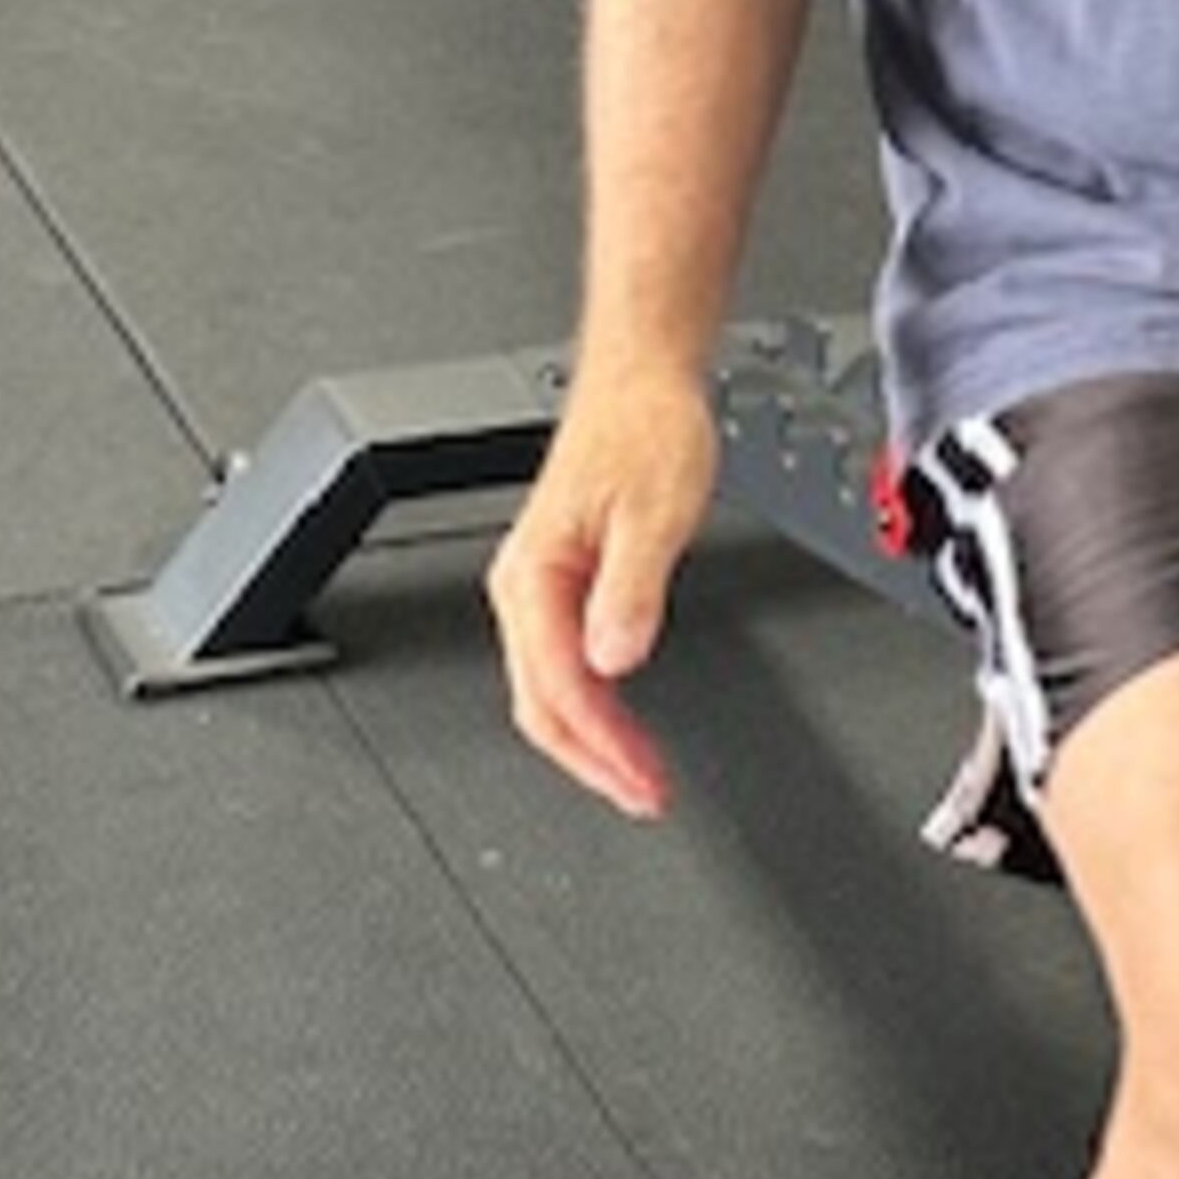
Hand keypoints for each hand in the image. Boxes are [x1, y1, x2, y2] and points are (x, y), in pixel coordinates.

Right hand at [484, 363, 724, 818]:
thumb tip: (616, 658)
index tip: (643, 781)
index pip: (560, 686)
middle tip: (644, 796)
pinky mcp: (564, 585)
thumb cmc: (645, 429)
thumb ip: (632, 590)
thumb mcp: (654, 513)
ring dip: (595, 742)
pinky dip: (597, 708)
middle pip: (543, 705)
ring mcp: (540, 590)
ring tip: (639, 776)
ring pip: (551, 692)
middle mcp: (525, 587)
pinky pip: (567, 666)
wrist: (643, 381)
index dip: (603, 747)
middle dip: (593, 762)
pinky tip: (626, 727)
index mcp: (533, 576)